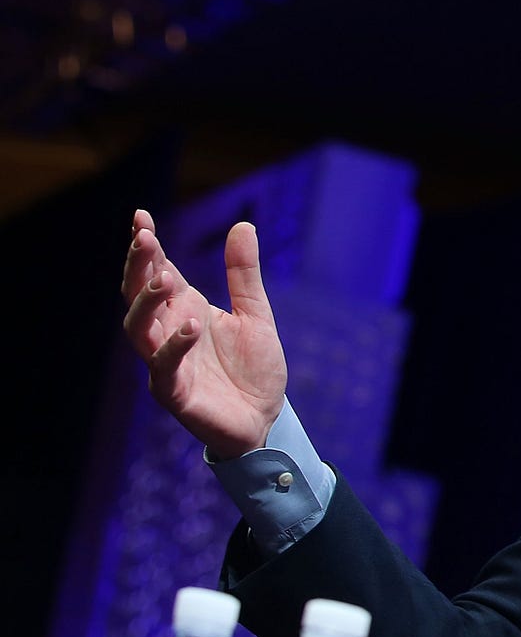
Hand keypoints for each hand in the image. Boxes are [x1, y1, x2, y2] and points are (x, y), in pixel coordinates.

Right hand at [121, 209, 286, 457]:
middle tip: (144, 238)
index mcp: (184, 310)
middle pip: (138, 295)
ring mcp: (166, 362)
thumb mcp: (256, 315)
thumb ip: (244, 274)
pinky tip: (190, 326)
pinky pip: (164, 368)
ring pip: (139, 329)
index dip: (145, 246)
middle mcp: (168, 332)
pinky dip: (174, 346)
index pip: (156, 272)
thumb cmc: (254, 369)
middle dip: (138, 266)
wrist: (266, 419)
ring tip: (164, 277)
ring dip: (147, 302)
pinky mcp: (175, 393)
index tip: (140, 217)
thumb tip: (243, 225)